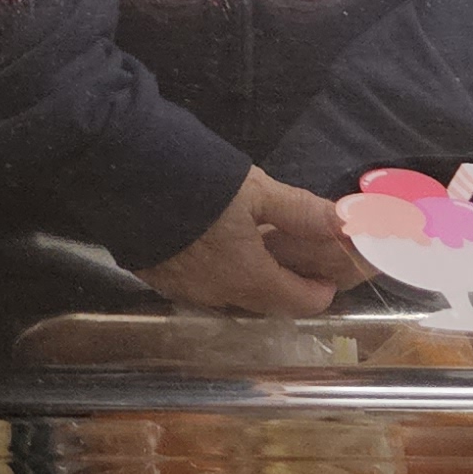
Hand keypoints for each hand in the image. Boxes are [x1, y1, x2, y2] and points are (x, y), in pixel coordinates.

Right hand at [135, 167, 370, 316]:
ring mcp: (182, 289)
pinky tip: (209, 247)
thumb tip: (352, 221)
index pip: (298, 303)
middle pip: (263, 303)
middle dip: (283, 286)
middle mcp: (217, 295)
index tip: (327, 277)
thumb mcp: (256, 190)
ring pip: (228, 296)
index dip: (319, 291)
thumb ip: (302, 211)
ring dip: (247, 281)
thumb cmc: (198, 180)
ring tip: (250, 250)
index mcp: (248, 278)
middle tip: (291, 259)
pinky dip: (214, 273)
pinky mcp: (154, 276)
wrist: (119, 170)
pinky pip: (197, 286)